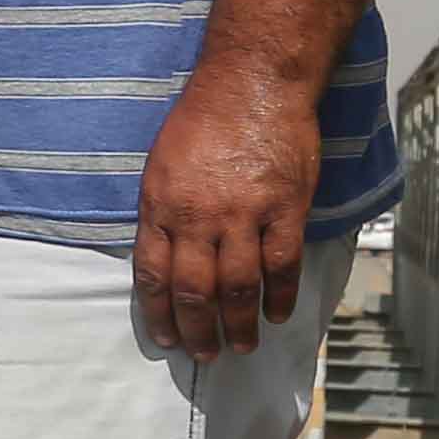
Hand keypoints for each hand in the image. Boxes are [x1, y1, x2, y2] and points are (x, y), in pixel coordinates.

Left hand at [138, 63, 318, 357]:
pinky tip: (278, 314)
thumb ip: (162, 213)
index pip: (153, 275)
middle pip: (195, 291)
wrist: (253, 83)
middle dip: (198, 331)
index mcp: (161, 206)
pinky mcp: (285, 209)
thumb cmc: (203, 119)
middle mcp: (198, 217)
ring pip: (238, 287)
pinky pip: (282, 265)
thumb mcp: (161, 164)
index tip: (166, 338)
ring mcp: (243, 215)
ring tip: (243, 346)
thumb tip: (165, 259)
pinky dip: (280, 296)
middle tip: (205, 356)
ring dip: (239, 324)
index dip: (159, 314)